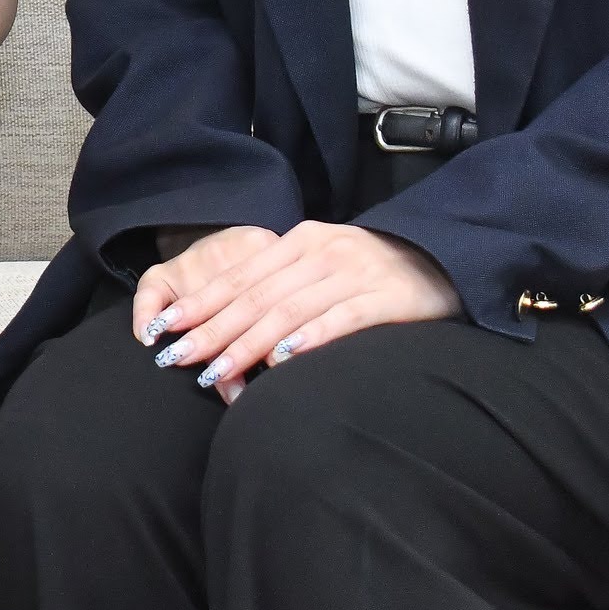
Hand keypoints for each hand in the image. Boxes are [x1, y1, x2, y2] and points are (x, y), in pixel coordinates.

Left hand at [139, 220, 457, 402]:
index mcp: (301, 241)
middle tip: (174, 355)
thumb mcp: (323, 264)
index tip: (164, 327)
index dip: (200, 302)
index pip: (241, 275)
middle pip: (256, 295)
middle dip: (210, 327)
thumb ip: (284, 286)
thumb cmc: (375, 271)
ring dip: (247, 343)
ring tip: (213, 369)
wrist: (444, 256)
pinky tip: (282, 359)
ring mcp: (354, 274)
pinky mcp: (386, 299)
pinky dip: (309, 339)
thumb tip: (231, 322)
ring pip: (288, 311)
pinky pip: (340, 320)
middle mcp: (322, 251)